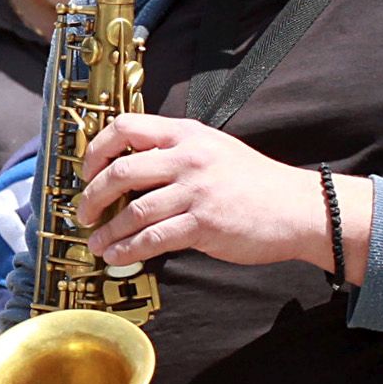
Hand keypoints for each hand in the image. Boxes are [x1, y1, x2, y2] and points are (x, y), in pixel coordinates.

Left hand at [78, 114, 325, 267]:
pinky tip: (117, 256)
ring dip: (107, 230)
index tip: (88, 171)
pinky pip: (153, 238)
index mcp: (186, 134)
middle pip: (121, 171)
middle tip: (84, 212)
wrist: (298, 208)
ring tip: (96, 242)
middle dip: (93, 195)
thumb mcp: (214, 149)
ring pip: (133, 210)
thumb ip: (176, 151)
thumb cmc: (256, 183)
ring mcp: (195, 191)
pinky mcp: (203, 224)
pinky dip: (128, 249)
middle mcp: (188, 158)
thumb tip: (130, 168)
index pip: (126, 127)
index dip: (97, 149)